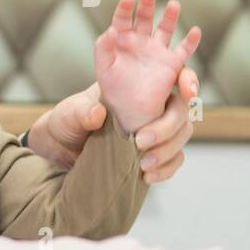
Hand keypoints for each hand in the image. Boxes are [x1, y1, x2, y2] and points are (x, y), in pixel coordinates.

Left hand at [25, 68, 200, 183]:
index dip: (187, 79)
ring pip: (182, 134)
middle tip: (140, 141)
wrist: (62, 152)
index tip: (187, 91)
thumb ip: (81, 111)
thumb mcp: (69, 113)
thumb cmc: (67, 122)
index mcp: (136, 84)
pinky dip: (166, 168)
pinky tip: (148, 176)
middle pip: (181, 109)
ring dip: (168, 149)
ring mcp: (156, 129)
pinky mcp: (156, 152)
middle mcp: (151, 104)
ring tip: (143, 164)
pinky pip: (174, 159)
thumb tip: (97, 114)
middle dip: (168, 125)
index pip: (172, 73)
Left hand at [93, 0, 201, 134]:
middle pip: (144, 18)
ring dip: (169, 16)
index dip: (125, 8)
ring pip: (165, 29)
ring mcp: (158, 50)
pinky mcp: (172, 64)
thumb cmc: (113, 88)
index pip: (123, 19)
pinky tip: (195, 31)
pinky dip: (190, 42)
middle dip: (146, 5)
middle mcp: (141, 41)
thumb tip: (110, 31)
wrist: (130, 110)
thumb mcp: (103, 68)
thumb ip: (103, 49)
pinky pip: (184, 50)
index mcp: (122, 39)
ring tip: (173, 4)